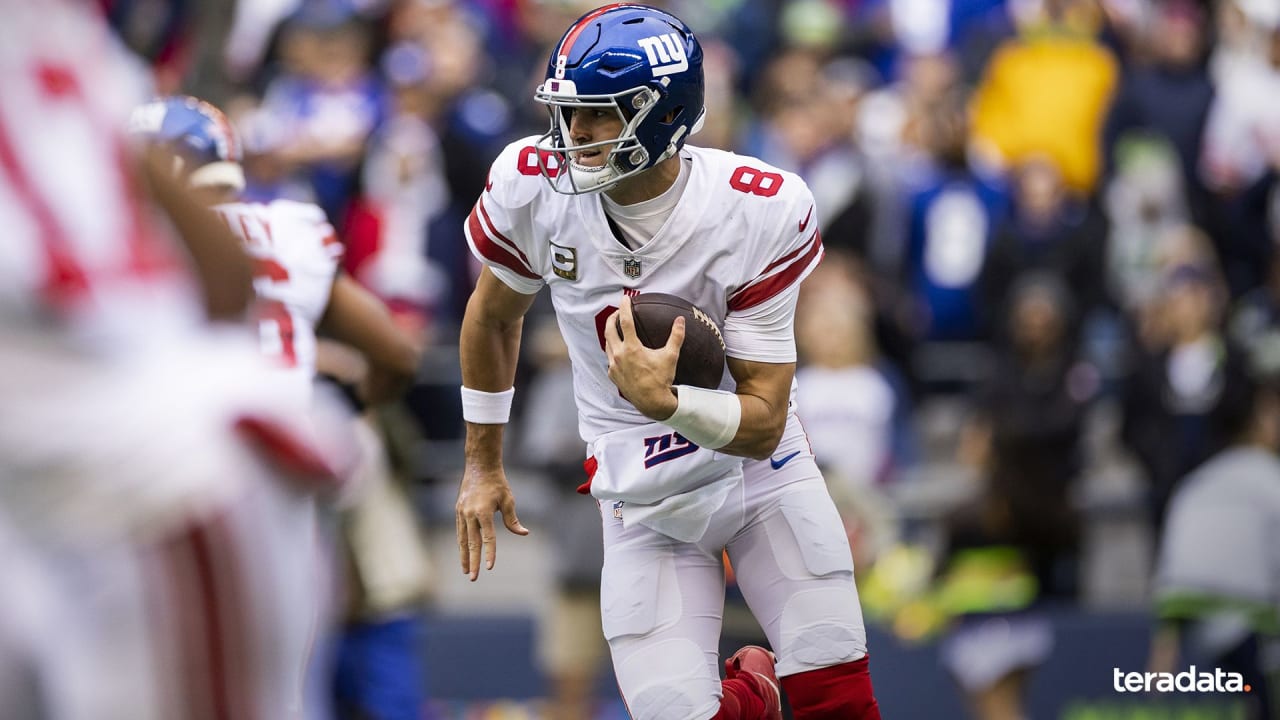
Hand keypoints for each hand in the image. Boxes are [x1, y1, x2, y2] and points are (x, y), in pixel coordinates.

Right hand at [455, 464, 528, 580]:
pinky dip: (461, 544)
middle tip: (473, 577)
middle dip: (473, 561)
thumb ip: (512, 520)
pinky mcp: (458, 511)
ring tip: (465, 571)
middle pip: (472, 543)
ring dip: (464, 556)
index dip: (489, 553)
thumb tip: (523, 533)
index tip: (490, 567)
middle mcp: (470, 514)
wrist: (480, 467)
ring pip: (463, 539)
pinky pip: (460, 531)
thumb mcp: (508, 500)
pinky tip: (463, 553)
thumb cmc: (497, 483)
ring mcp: (462, 512)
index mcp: (484, 511)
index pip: (488, 538)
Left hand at [604, 295, 683, 419]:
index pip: (626, 321)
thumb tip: (680, 320)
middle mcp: (619, 355)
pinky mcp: (612, 375)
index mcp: (632, 348)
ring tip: (615, 329)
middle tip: (617, 312)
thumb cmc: (662, 379)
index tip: (624, 299)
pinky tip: (618, 351)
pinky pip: (609, 358)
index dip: (625, 308)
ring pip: (607, 344)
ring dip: (610, 334)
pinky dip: (612, 351)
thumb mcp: (671, 357)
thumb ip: (676, 336)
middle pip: (609, 330)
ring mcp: (614, 366)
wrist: (652, 402)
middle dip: (612, 318)